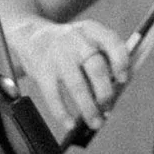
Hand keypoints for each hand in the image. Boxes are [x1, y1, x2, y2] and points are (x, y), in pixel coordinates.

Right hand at [3, 8, 130, 142]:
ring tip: (95, 123)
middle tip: (108, 108)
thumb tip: (114, 96)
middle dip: (105, 92)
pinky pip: (53, 95)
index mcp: (91, 30)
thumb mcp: (87, 41)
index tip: (123, 79)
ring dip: (89, 108)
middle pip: (96, 67)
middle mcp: (75, 39)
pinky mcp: (41, 70)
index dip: (120, 61)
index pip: (111, 41)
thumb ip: (103, 61)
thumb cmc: (69, 46)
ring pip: (77, 85)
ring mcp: (57, 55)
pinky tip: (70, 124)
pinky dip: (63, 113)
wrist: (31, 36)